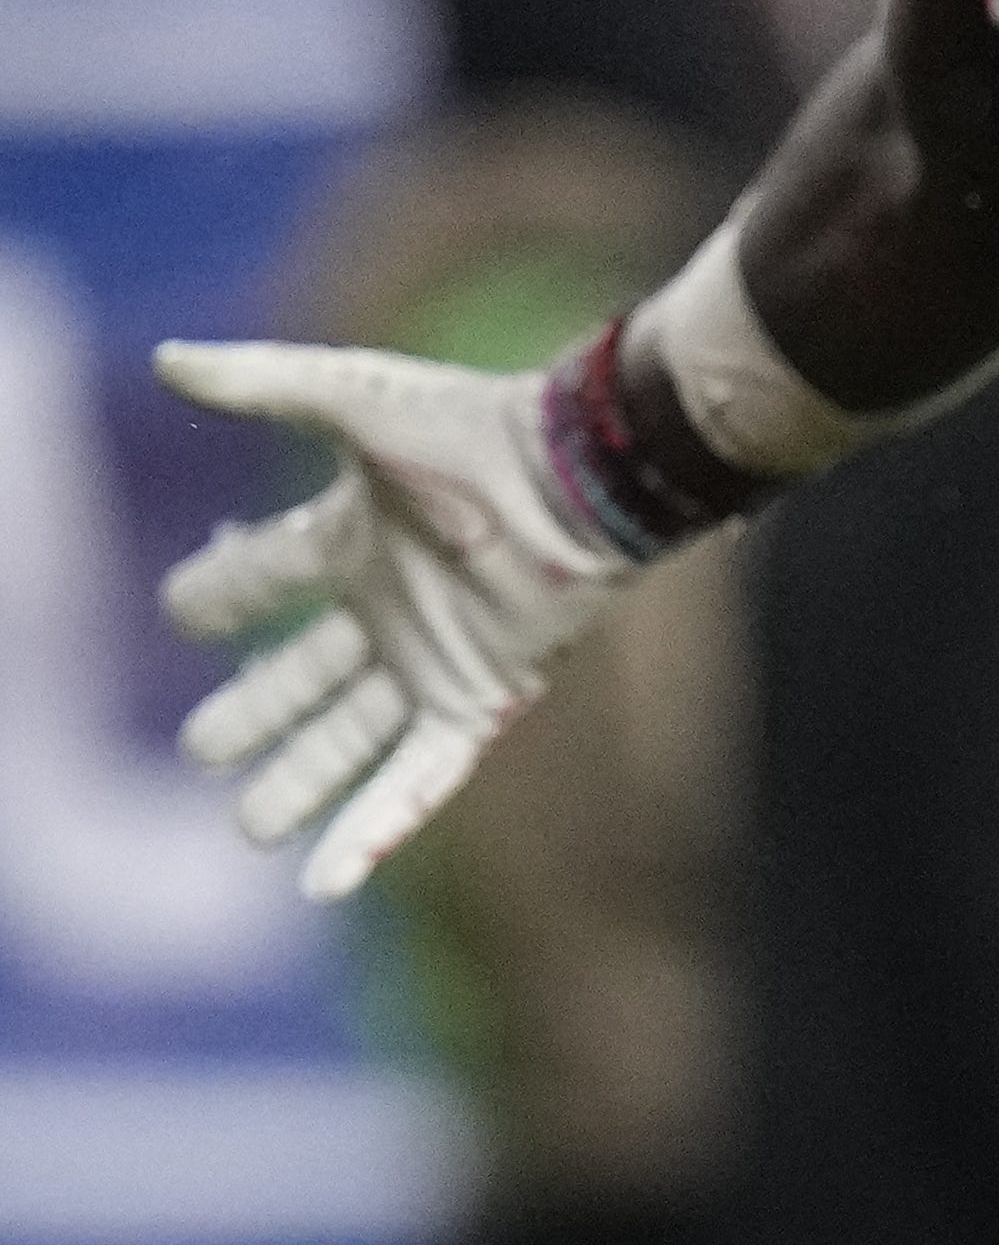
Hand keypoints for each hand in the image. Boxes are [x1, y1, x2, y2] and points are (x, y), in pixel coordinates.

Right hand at [152, 339, 636, 898]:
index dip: (217, 595)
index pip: (264, 579)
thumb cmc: (477, 432)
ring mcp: (435, 658)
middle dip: (249, 714)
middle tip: (198, 748)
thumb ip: (263, 382)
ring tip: (245, 827)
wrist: (586, 476)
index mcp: (355, 539)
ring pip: (348, 739)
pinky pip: (418, 780)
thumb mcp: (356, 400)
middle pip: (299, 677)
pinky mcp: (482, 699)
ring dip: (298, 784)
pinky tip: (323, 883)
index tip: (182, 608)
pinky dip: (372, 831)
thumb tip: (166, 361)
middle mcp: (392, 607)